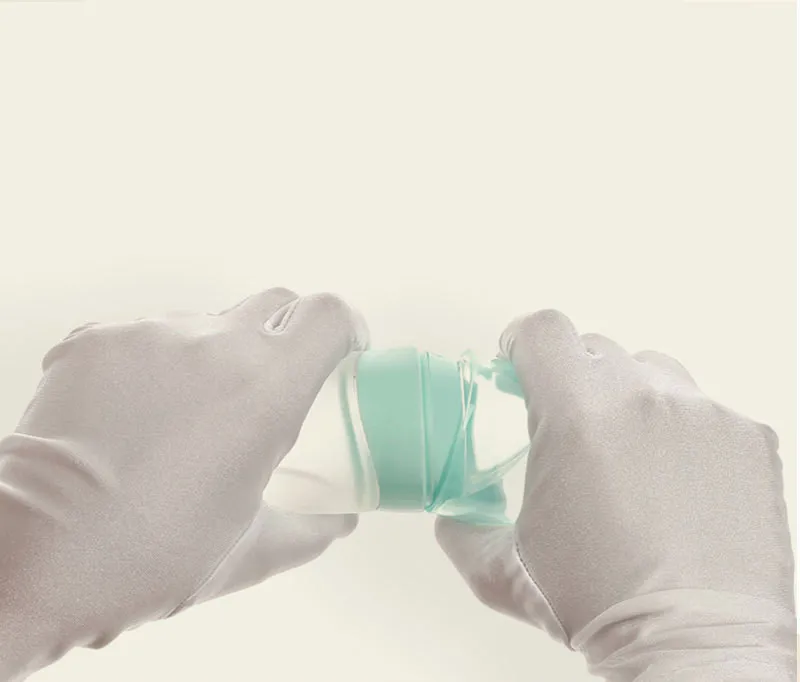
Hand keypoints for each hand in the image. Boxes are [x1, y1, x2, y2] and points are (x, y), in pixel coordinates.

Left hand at [0, 288, 367, 681]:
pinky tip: (131, 417)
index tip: (341, 350)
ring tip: (182, 419)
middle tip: (267, 387)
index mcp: (266, 390)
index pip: (327, 314)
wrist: (34, 558)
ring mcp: (148, 334)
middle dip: (284, 337)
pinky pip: (142, 337)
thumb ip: (311, 530)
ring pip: (204, 325)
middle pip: (273, 304)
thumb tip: (338, 523)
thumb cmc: (149, 558)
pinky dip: (151, 367)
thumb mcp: (251, 552)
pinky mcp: (95, 339)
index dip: (343, 327)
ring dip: (210, 358)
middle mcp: (213, 344)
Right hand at [436, 310, 795, 680]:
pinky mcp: (748, 438)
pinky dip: (684, 432)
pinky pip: (704, 410)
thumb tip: (453, 513)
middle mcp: (642, 397)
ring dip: (631, 397)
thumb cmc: (600, 607)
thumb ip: (462, 529)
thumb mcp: (501, 573)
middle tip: (573, 426)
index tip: (520, 361)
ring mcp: (703, 414)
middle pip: (596, 350)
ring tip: (631, 451)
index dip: (523, 342)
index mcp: (576, 414)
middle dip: (574, 379)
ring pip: (654, 373)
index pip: (544, 331)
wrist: (693, 649)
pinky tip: (679, 482)